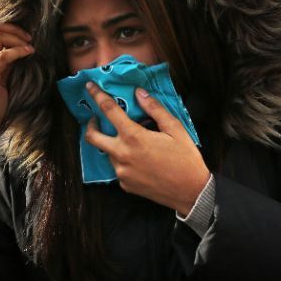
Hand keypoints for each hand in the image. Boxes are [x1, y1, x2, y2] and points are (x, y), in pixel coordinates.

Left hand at [84, 81, 209, 215]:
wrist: (191, 193)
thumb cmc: (185, 159)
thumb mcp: (175, 129)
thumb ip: (154, 109)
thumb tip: (139, 93)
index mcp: (134, 137)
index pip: (108, 110)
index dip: (97, 95)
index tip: (89, 87)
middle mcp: (122, 155)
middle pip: (92, 137)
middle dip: (90, 125)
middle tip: (96, 119)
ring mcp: (122, 172)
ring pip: (108, 153)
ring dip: (113, 144)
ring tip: (130, 141)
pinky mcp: (125, 185)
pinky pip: (118, 168)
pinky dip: (124, 160)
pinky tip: (140, 160)